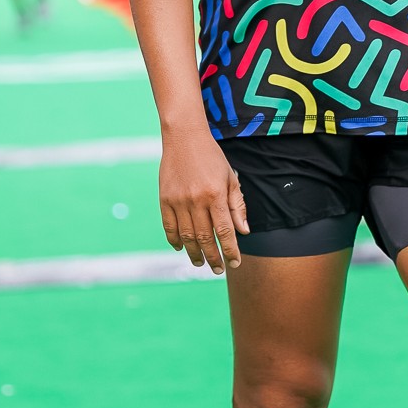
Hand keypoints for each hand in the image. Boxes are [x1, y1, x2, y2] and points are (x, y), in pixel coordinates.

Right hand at [159, 128, 248, 274]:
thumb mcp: (230, 178)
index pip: (225, 231)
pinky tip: (181, 248)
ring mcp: (178, 200)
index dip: (230, 250)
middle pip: (205, 238)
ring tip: (200, 263)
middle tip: (218, 270)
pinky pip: (169, 226)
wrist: (184, 137)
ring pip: (186, 236)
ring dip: (194, 253)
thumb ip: (237, 206)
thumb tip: (243, 232)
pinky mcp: (164, 199)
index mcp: (216, 195)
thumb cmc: (211, 157)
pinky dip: (174, 240)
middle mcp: (196, 200)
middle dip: (213, 257)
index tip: (235, 263)